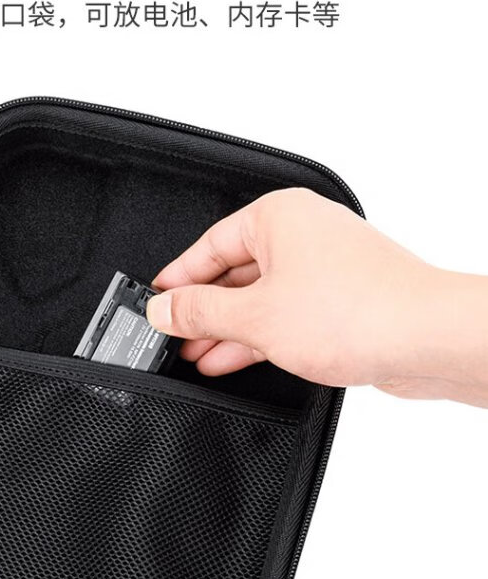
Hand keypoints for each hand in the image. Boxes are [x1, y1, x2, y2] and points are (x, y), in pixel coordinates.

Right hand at [147, 188, 487, 405]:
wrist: (425, 339)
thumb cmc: (355, 310)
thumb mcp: (254, 316)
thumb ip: (201, 312)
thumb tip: (164, 308)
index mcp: (279, 217)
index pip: (210, 244)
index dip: (178, 278)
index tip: (153, 301)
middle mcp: (304, 235)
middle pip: (235, 271)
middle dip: (202, 310)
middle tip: (169, 336)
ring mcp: (326, 269)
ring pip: (261, 298)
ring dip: (227, 329)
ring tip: (194, 356)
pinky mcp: (343, 302)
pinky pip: (286, 316)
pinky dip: (258, 337)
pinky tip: (231, 361)